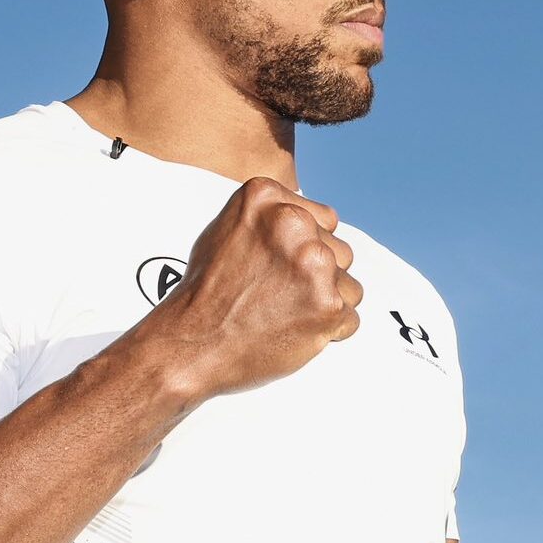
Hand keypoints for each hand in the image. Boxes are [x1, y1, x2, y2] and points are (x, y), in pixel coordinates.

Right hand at [143, 176, 361, 399]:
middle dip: (318, 276)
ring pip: (350, 285)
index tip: (283, 267)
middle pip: (340, 251)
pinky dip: (328, 331)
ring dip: (326, 302)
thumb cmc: (206, 293)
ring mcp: (315, 266)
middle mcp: (295, 225)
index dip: (307, 248)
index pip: (325, 220)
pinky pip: (350, 319)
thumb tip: (309, 222)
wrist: (191, 343)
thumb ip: (271, 220)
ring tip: (285, 312)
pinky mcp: (328, 306)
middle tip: (278, 294)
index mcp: (269, 199)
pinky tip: (293, 329)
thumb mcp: (228, 229)